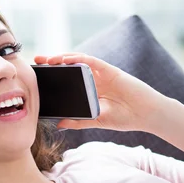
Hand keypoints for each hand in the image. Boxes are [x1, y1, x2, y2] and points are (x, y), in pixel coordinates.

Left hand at [33, 53, 168, 131]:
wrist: (147, 115)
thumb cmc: (125, 118)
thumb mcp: (97, 120)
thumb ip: (79, 121)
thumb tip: (59, 124)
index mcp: (90, 90)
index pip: (69, 80)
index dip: (54, 76)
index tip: (38, 76)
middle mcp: (94, 79)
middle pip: (70, 67)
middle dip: (53, 62)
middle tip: (36, 60)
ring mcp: (102, 74)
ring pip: (78, 60)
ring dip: (63, 57)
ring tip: (48, 59)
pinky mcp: (110, 70)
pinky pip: (91, 61)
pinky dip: (78, 58)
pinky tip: (66, 59)